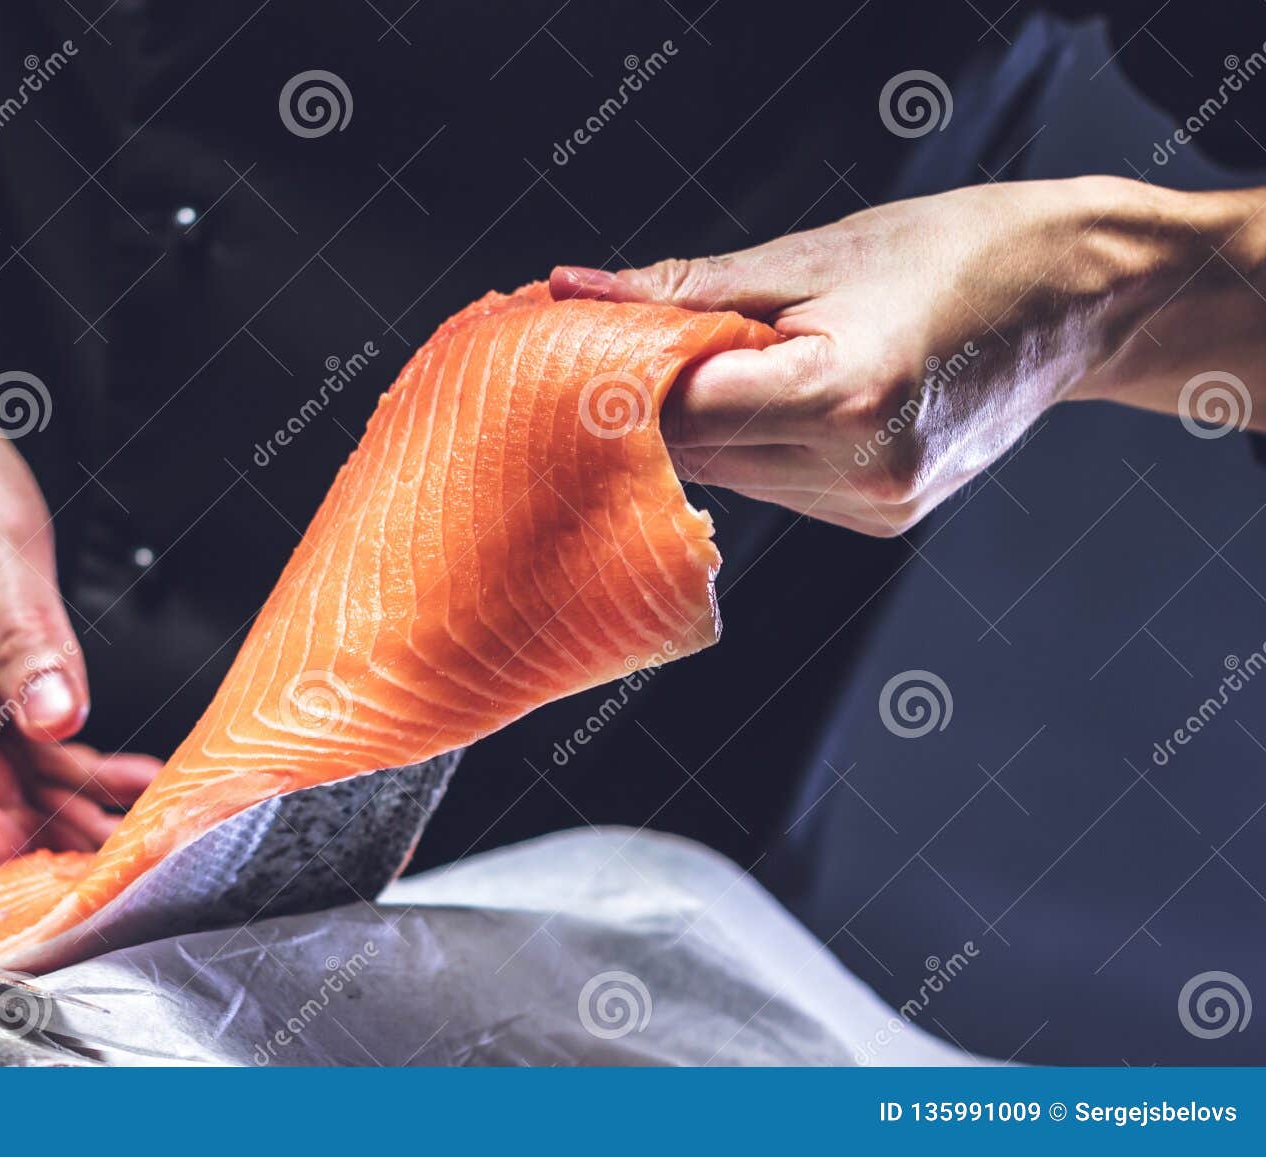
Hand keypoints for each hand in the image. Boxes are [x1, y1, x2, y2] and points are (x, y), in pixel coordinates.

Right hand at [0, 303, 159, 865]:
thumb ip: (28, 639)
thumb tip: (57, 719)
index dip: (12, 847)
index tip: (74, 876)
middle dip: (56, 834)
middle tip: (132, 855)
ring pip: (3, 770)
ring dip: (69, 802)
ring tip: (139, 825)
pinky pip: (11, 733)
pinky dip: (64, 757)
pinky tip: (115, 772)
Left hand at [551, 177, 1227, 535]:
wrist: (1073, 300)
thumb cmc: (953, 254)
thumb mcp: (813, 253)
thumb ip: (685, 287)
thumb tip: (574, 290)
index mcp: (844, 395)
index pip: (682, 412)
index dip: (616, 386)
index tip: (569, 356)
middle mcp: (859, 469)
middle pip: (696, 453)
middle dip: (644, 406)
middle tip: (606, 354)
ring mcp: (873, 506)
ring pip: (728, 478)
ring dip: (696, 428)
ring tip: (696, 368)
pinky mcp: (879, 521)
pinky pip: (773, 487)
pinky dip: (748, 447)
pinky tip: (760, 402)